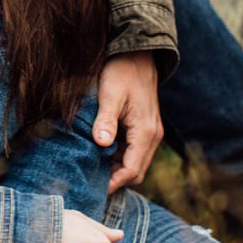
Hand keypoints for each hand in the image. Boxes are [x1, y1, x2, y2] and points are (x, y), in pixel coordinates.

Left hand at [93, 53, 162, 193]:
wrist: (137, 56)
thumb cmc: (121, 73)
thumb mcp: (110, 95)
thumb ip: (106, 120)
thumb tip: (101, 144)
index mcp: (146, 132)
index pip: (131, 170)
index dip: (113, 182)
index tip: (93, 187)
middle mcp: (153, 137)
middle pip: (136, 172)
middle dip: (115, 179)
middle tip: (89, 180)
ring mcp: (151, 133)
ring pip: (135, 163)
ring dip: (116, 168)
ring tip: (91, 167)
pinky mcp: (145, 129)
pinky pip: (133, 152)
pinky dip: (119, 157)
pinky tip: (99, 152)